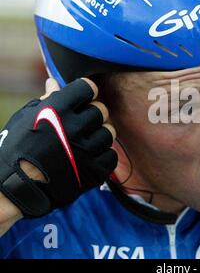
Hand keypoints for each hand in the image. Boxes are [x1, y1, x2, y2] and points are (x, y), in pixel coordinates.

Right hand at [0, 78, 117, 217]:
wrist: (13, 189)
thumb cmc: (15, 150)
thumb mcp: (25, 119)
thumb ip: (45, 100)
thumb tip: (54, 82)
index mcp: (56, 111)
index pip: (88, 88)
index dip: (87, 92)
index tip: (83, 99)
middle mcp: (74, 128)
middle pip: (102, 110)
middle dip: (93, 115)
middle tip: (81, 125)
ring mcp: (86, 151)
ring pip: (109, 132)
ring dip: (99, 136)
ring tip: (84, 143)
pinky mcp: (94, 172)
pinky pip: (112, 156)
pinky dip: (103, 156)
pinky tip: (90, 158)